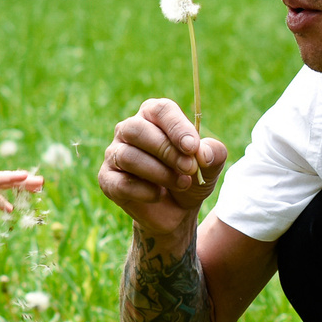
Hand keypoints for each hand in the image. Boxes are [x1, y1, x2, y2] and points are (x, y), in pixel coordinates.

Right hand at [100, 98, 227, 238]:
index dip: (176, 127)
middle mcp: (128, 130)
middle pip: (137, 129)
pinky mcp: (107, 179)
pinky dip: (146, 191)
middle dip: (166, 150)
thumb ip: (214, 152)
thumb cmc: (190, 177)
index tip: (192, 148)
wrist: (177, 212)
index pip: (160, 110)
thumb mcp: (211, 165)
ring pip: (128, 156)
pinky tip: (159, 195)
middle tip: (189, 168)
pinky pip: (121, 183)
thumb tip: (200, 153)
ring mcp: (114, 154)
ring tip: (182, 184)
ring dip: (160, 173)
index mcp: (153, 116)